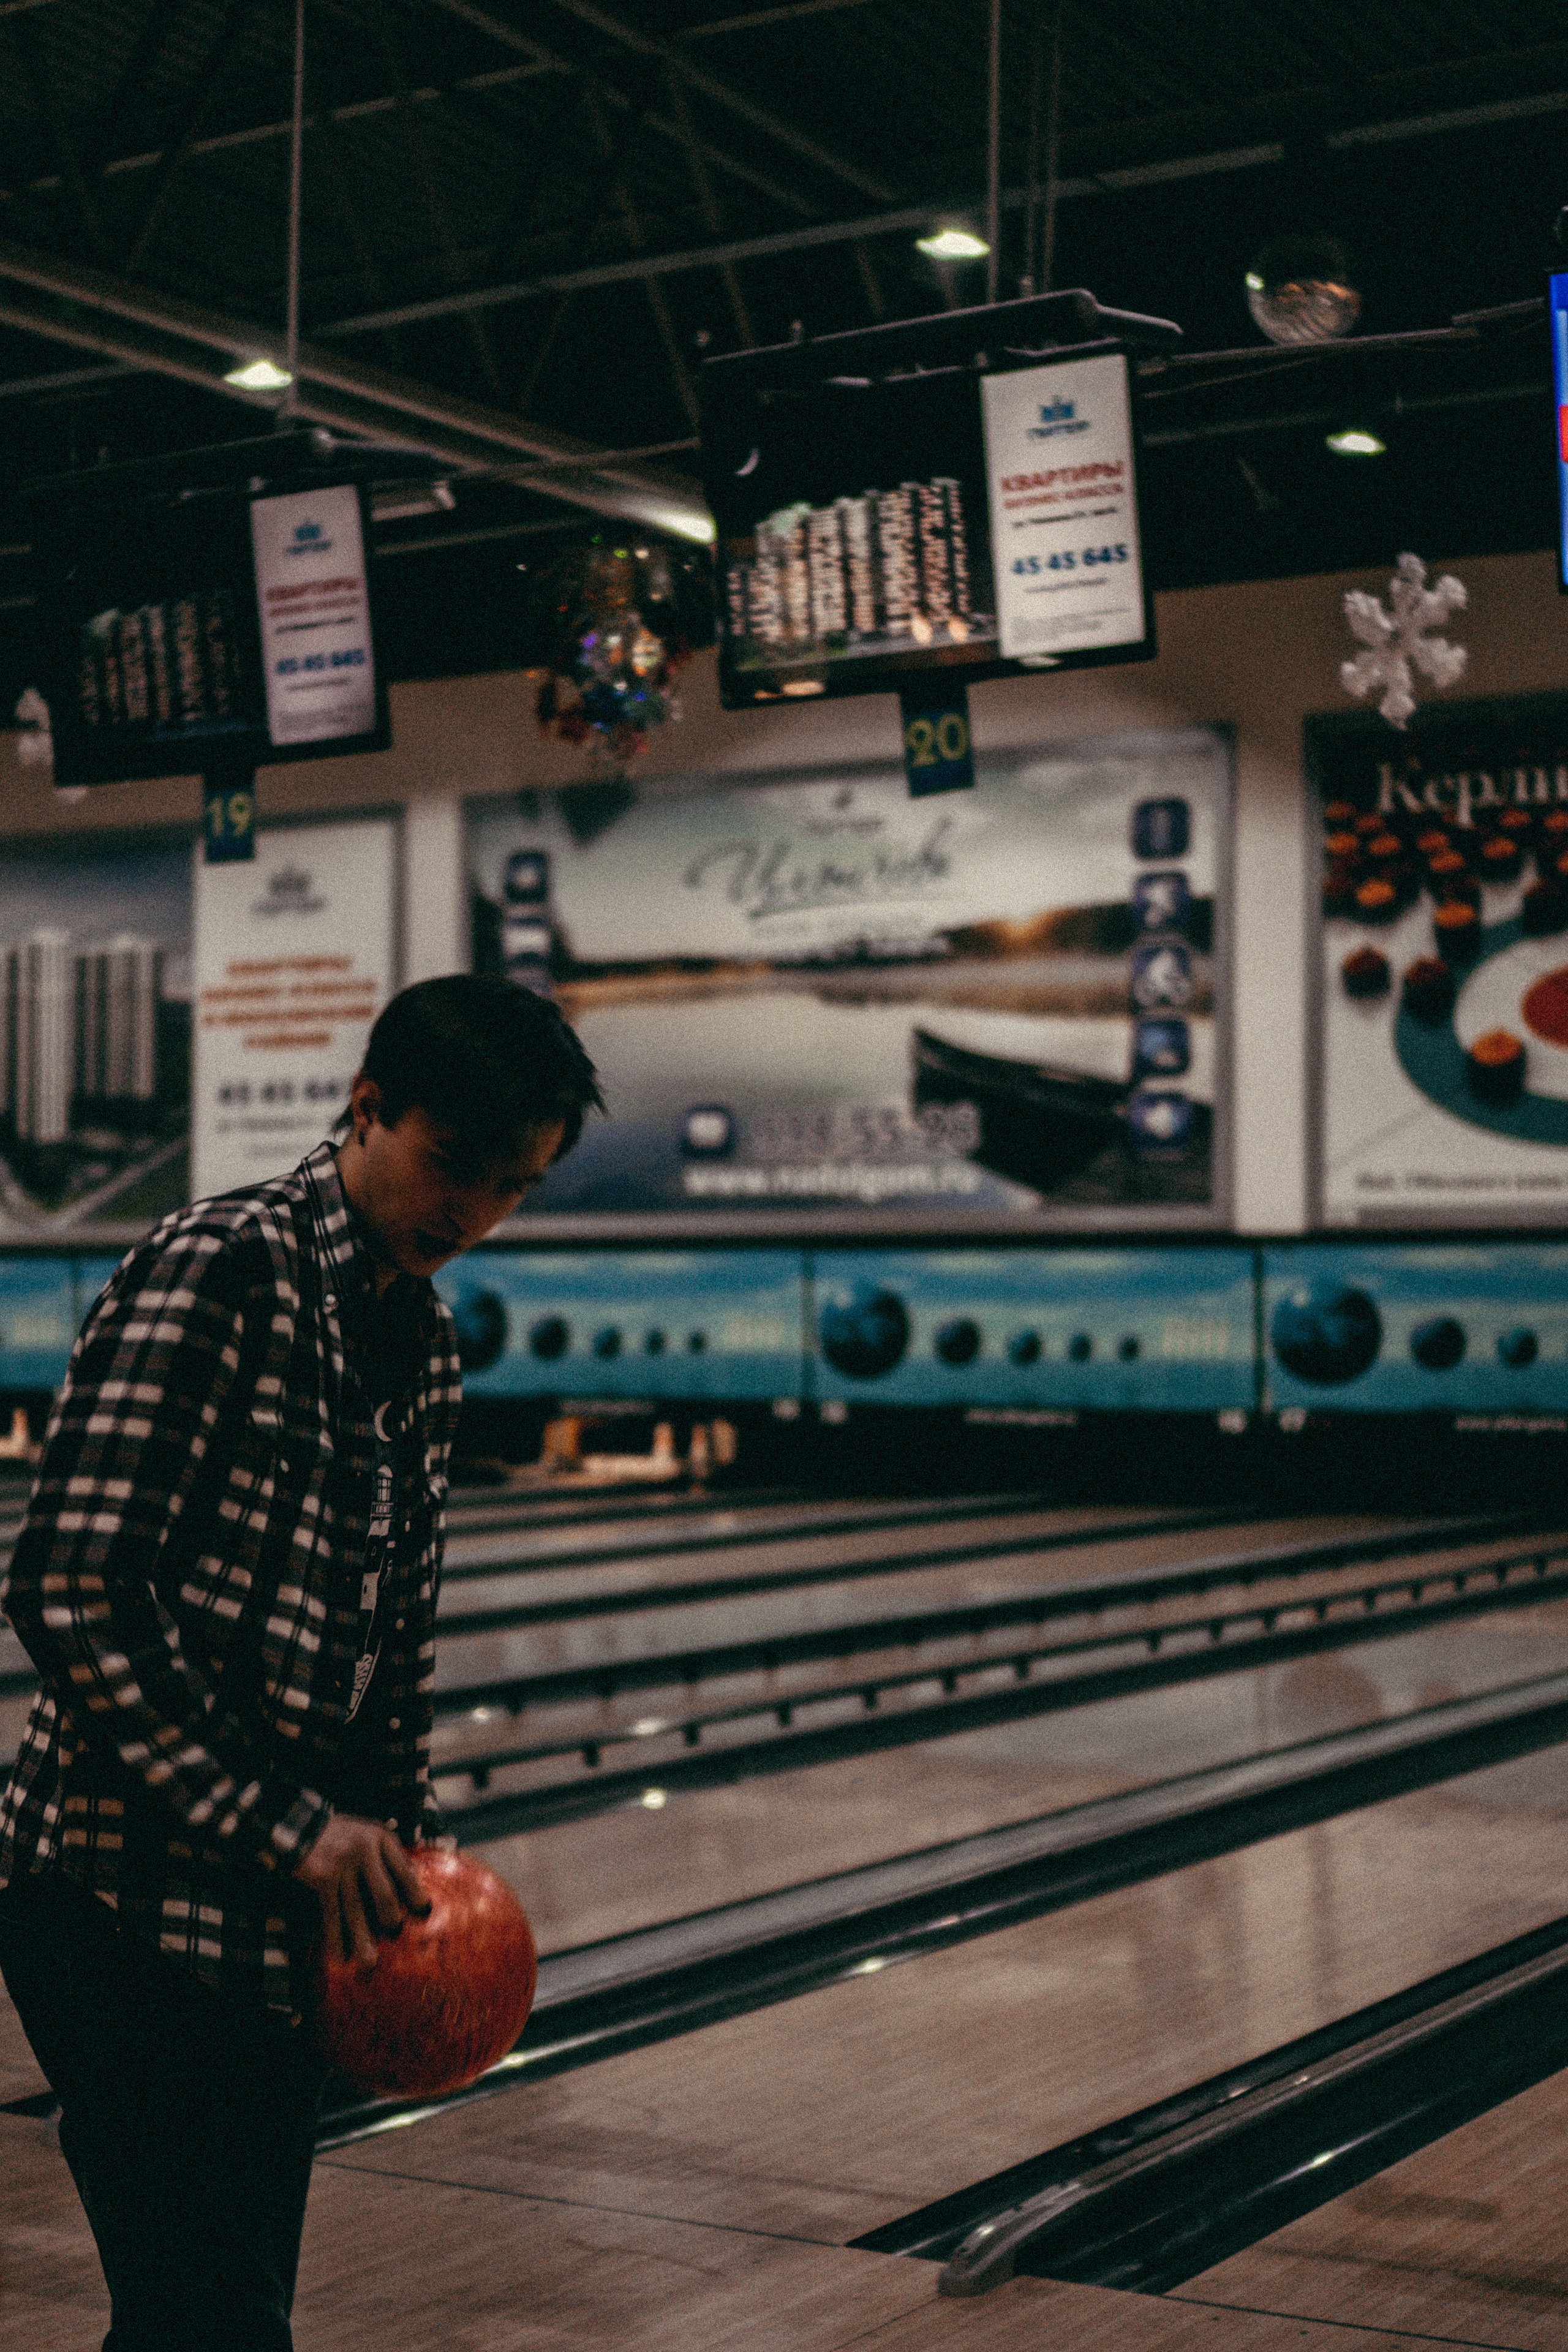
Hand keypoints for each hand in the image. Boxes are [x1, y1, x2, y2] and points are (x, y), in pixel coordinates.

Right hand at [293, 1813, 429, 1967]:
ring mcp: (342, 1866)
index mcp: (381, 1838)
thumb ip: (390, 1855)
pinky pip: (331, 1914)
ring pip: (356, 1909)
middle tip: (394, 1935)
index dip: (416, 1894)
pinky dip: (334, 1937)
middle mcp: (364, 1851)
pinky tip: (338, 1955)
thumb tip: (414, 1884)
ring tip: (369, 1963)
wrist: (304, 1827)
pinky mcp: (323, 1879)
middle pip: (383, 1894)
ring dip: (363, 1939)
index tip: (424, 1911)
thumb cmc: (343, 1834)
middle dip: (390, 1920)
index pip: (404, 1870)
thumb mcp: (371, 1833)